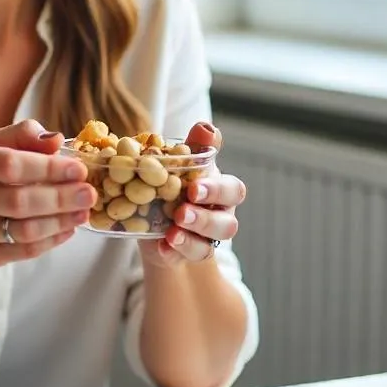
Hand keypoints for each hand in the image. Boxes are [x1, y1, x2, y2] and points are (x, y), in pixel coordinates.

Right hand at [0, 119, 95, 267]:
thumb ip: (23, 136)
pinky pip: (22, 252)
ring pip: (24, 231)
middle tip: (89, 194)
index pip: (11, 166)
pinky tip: (67, 229)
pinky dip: (51, 241)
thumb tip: (57, 140)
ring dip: (60, 222)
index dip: (48, 168)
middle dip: (61, 198)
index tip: (78, 169)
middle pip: (20, 201)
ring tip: (83, 212)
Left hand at [139, 121, 245, 268]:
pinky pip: (186, 258)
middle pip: (227, 224)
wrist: (155, 216)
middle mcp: (219, 217)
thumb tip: (207, 128)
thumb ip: (195, 147)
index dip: (216, 191)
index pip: (232, 191)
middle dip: (204, 219)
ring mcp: (205, 239)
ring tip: (171, 233)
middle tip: (181, 213)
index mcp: (220, 190)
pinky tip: (162, 248)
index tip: (194, 189)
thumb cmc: (175, 181)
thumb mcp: (181, 163)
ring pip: (210, 245)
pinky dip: (174, 253)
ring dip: (190, 239)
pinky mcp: (187, 255)